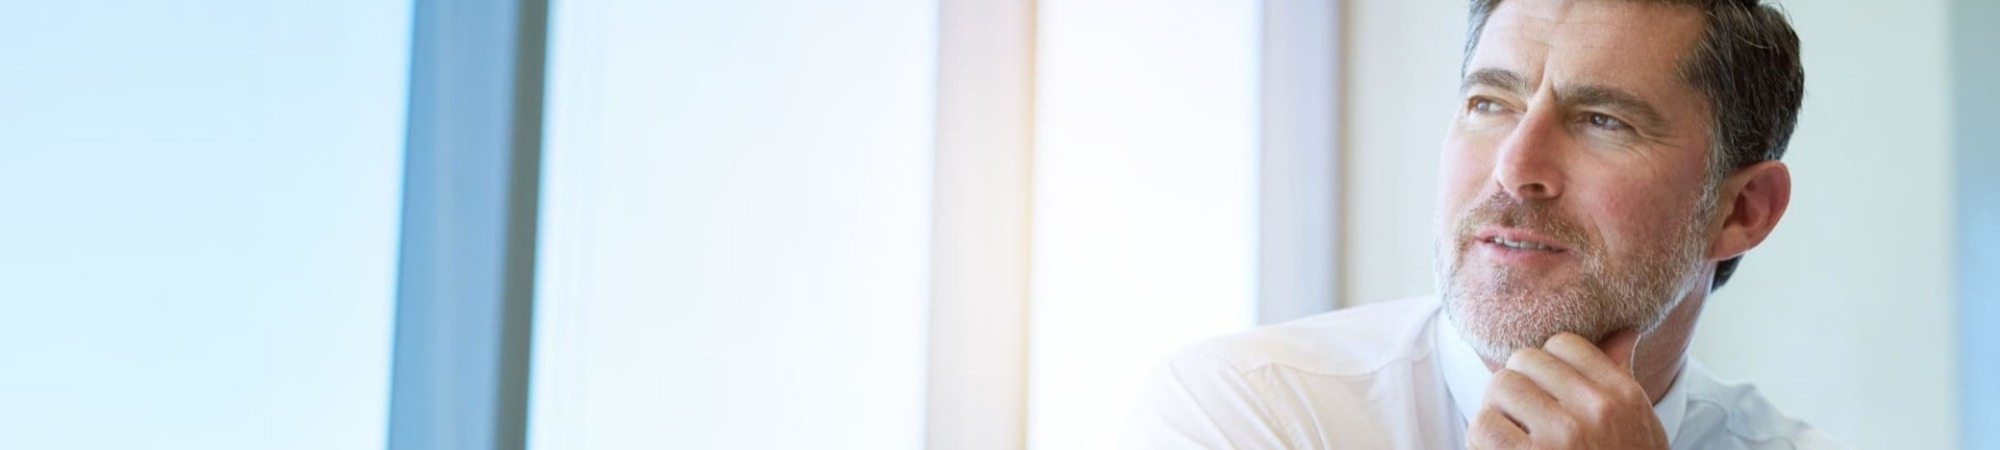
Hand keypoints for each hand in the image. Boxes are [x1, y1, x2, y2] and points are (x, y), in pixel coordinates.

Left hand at [1467, 330, 1667, 448]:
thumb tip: (1621, 331)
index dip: (1545, 367)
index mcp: (1622, 396)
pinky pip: (1482, 426)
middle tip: (1522, 418)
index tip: (1546, 393)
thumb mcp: (1638, 428)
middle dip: (1516, 387)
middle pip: (1523, 361)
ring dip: (1497, 413)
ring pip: (1499, 388)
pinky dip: (1482, 442)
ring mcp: (1561, 437)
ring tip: (1512, 439)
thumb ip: (1619, 379)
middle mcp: (1594, 410)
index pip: (1563, 343)